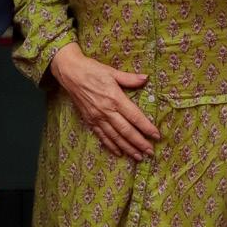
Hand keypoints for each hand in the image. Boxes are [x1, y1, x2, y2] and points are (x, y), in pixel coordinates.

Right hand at [51, 42, 160, 159]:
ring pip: (115, 137)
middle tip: (151, 152)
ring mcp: (97, 117)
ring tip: (139, 157)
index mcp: (114, 97)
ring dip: (128, 148)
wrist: (69, 72)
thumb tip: (146, 78)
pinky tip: (119, 153)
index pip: (134, 116)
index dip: (146, 127)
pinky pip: (102, 136)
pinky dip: (111, 146)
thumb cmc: (91, 69)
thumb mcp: (111, 71)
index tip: (157, 136)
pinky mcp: (89, 120)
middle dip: (140, 143)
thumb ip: (129, 78)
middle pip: (126, 130)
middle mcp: (106, 110)